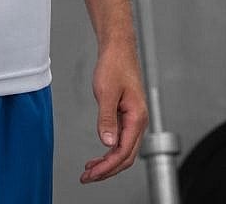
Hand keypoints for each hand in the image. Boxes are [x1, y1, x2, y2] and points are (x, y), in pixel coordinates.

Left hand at [80, 40, 147, 183]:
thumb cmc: (114, 65)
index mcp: (136, 118)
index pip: (124, 152)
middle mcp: (138, 121)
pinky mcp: (126, 114)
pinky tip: (99, 154)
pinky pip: (121, 139)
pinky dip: (109, 150)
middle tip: (87, 177)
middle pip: (126, 156)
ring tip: (90, 170)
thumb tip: (107, 144)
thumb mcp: (106, 92)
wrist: (118, 48)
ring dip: (108, 162)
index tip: (91, 174)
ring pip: (124, 150)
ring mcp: (133, 119)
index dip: (107, 167)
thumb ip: (106, 119)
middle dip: (107, 170)